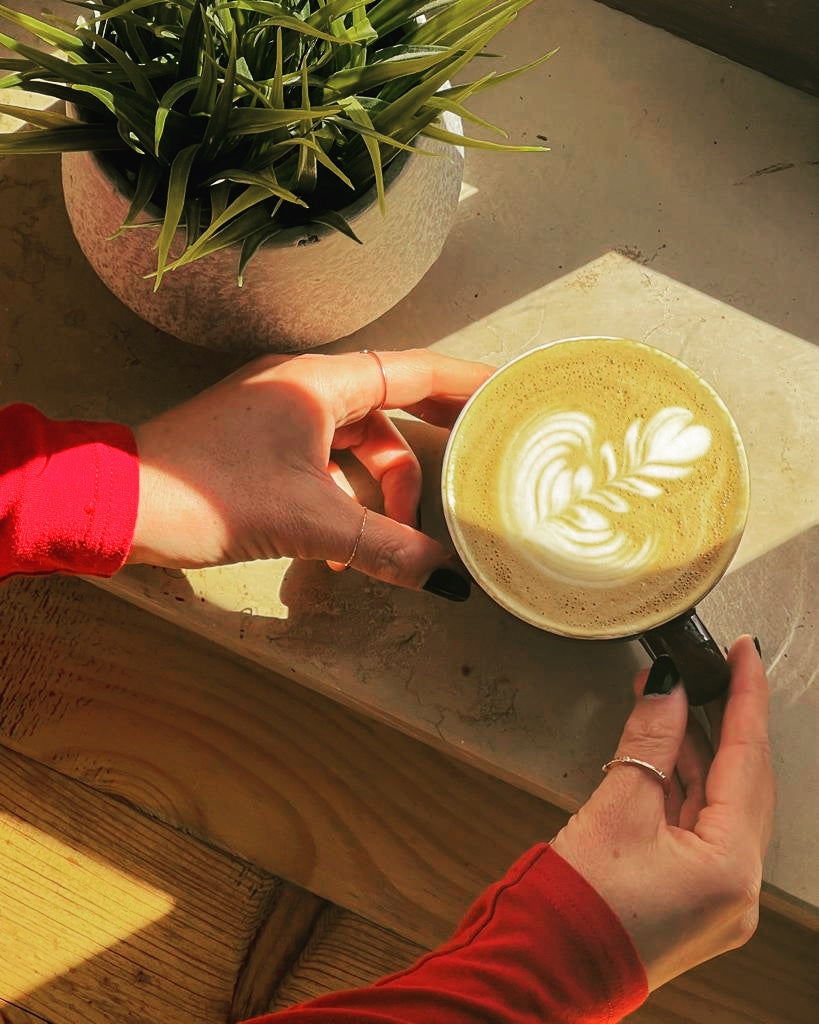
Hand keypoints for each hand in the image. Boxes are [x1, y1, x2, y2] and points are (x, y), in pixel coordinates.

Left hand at [129, 349, 491, 593]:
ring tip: (385, 543)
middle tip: (476, 459)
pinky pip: (324, 461)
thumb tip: (444, 579)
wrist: (119, 503)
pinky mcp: (260, 442)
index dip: (465, 382)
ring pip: (356, 444)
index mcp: (319, 383)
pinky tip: (338, 547)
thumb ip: (383, 547)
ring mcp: (279, 414)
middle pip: (390, 408)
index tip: (506, 392)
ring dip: (378, 491)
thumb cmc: (207, 494)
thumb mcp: (308, 522)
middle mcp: (303, 387)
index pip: (413, 371)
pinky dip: (343, 497)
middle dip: (430, 442)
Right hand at [550, 635, 773, 989]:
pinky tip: (666, 751)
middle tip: (706, 670)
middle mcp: (737, 889)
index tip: (743, 653)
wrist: (544, 970)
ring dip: (698, 751)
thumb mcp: (616, 808)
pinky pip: (700, 827)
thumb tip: (668, 691)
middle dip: (720, 721)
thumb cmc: (578, 908)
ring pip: (720, 804)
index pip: (748, 760)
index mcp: (731, 869)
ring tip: (672, 701)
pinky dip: (684, 785)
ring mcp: (716, 898)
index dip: (746, 696)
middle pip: (743, 783)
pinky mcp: (691, 898)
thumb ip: (650, 742)